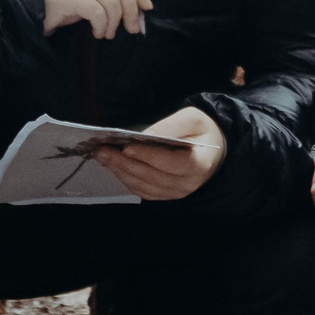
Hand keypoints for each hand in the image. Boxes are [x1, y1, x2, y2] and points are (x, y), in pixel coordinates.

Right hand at [43, 0, 151, 38]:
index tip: (145, 6)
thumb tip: (141, 3)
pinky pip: (97, 12)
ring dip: (114, 22)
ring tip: (107, 32)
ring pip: (111, 1)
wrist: (31, 4)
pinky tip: (97, 31)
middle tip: (132, 27)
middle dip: (131, 11)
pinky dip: (101, 25)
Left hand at [98, 106, 225, 200]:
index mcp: (199, 164)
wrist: (212, 150)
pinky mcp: (166, 195)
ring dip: (120, 172)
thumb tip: (144, 136)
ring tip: (102, 156)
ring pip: (143, 186)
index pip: (171, 163)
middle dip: (124, 163)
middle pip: (151, 176)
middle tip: (102, 150)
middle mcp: (188, 184)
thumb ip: (171, 126)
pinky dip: (126, 179)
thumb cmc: (202, 131)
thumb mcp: (193, 119)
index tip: (126, 147)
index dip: (148, 156)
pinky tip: (113, 166)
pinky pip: (143, 191)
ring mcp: (176, 193)